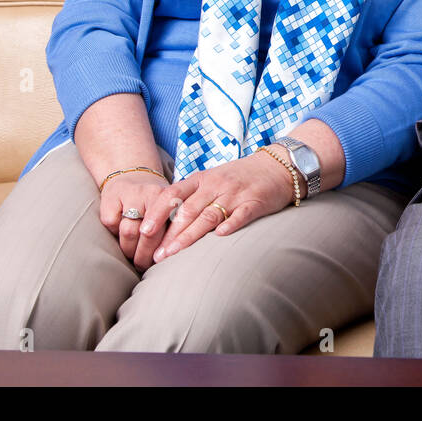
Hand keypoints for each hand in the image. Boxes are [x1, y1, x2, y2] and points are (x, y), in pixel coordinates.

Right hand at [98, 170, 171, 271]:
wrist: (132, 172)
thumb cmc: (153, 199)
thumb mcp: (167, 207)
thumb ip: (170, 226)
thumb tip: (169, 256)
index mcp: (169, 198)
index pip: (167, 230)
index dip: (162, 249)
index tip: (159, 263)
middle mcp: (151, 193)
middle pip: (147, 233)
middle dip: (144, 254)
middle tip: (142, 266)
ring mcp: (130, 193)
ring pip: (128, 231)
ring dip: (128, 249)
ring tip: (131, 256)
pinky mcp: (110, 196)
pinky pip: (111, 223)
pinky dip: (113, 232)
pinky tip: (118, 234)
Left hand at [141, 149, 296, 263]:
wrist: (277, 166)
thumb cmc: (240, 177)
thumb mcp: (213, 179)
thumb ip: (192, 196)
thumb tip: (164, 222)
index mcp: (203, 178)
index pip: (173, 194)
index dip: (157, 212)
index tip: (144, 231)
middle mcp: (217, 185)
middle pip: (188, 210)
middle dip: (170, 234)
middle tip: (156, 255)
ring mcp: (236, 194)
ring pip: (209, 216)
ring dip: (190, 236)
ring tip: (174, 254)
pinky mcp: (255, 202)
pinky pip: (241, 215)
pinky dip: (230, 225)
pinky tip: (219, 236)